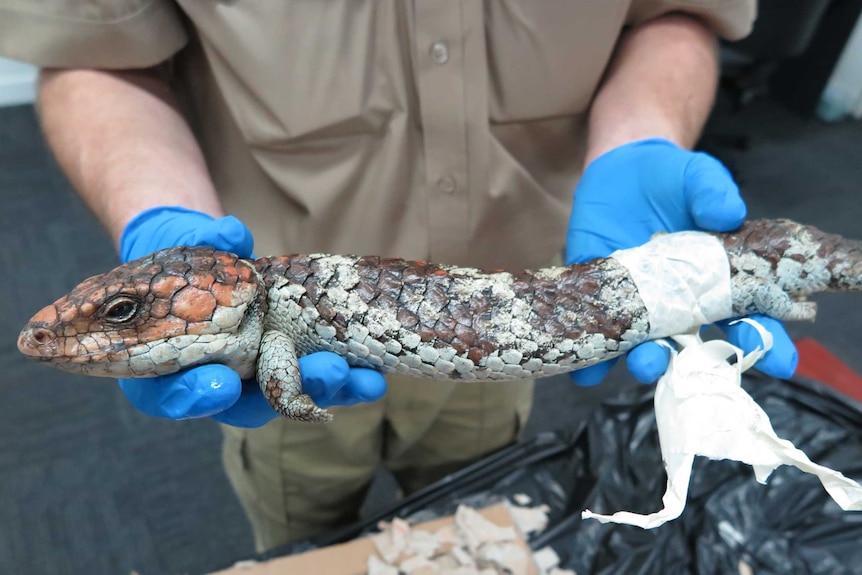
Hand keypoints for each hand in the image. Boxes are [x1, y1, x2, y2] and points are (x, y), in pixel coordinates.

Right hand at [117, 206, 386, 425]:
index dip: (194, 394)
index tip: (220, 383)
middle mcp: (214, 384)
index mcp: (166, 368)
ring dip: (326, 388)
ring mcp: (256, 382)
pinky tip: (374, 378)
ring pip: (290, 398)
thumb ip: (198, 242)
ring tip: (355, 376)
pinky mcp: (293, 372)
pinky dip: (346, 382)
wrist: (208, 264)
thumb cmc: (181, 259)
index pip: (173, 396)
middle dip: (286, 392)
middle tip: (320, 375)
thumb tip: (230, 233)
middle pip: (244, 404)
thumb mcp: (181, 244)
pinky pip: (317, 383)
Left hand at [565, 139, 797, 385]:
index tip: (780, 362)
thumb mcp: (698, 178)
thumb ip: (713, 192)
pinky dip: (590, 361)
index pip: (751, 319)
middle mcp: (680, 305)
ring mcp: (639, 306)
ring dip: (647, 362)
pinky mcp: (601, 297)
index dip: (767, 342)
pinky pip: (596, 334)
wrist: (623, 171)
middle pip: (698, 346)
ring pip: (647, 347)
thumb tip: (728, 213)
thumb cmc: (675, 180)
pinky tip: (586, 373)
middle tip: (702, 370)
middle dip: (703, 363)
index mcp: (718, 284)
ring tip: (646, 364)